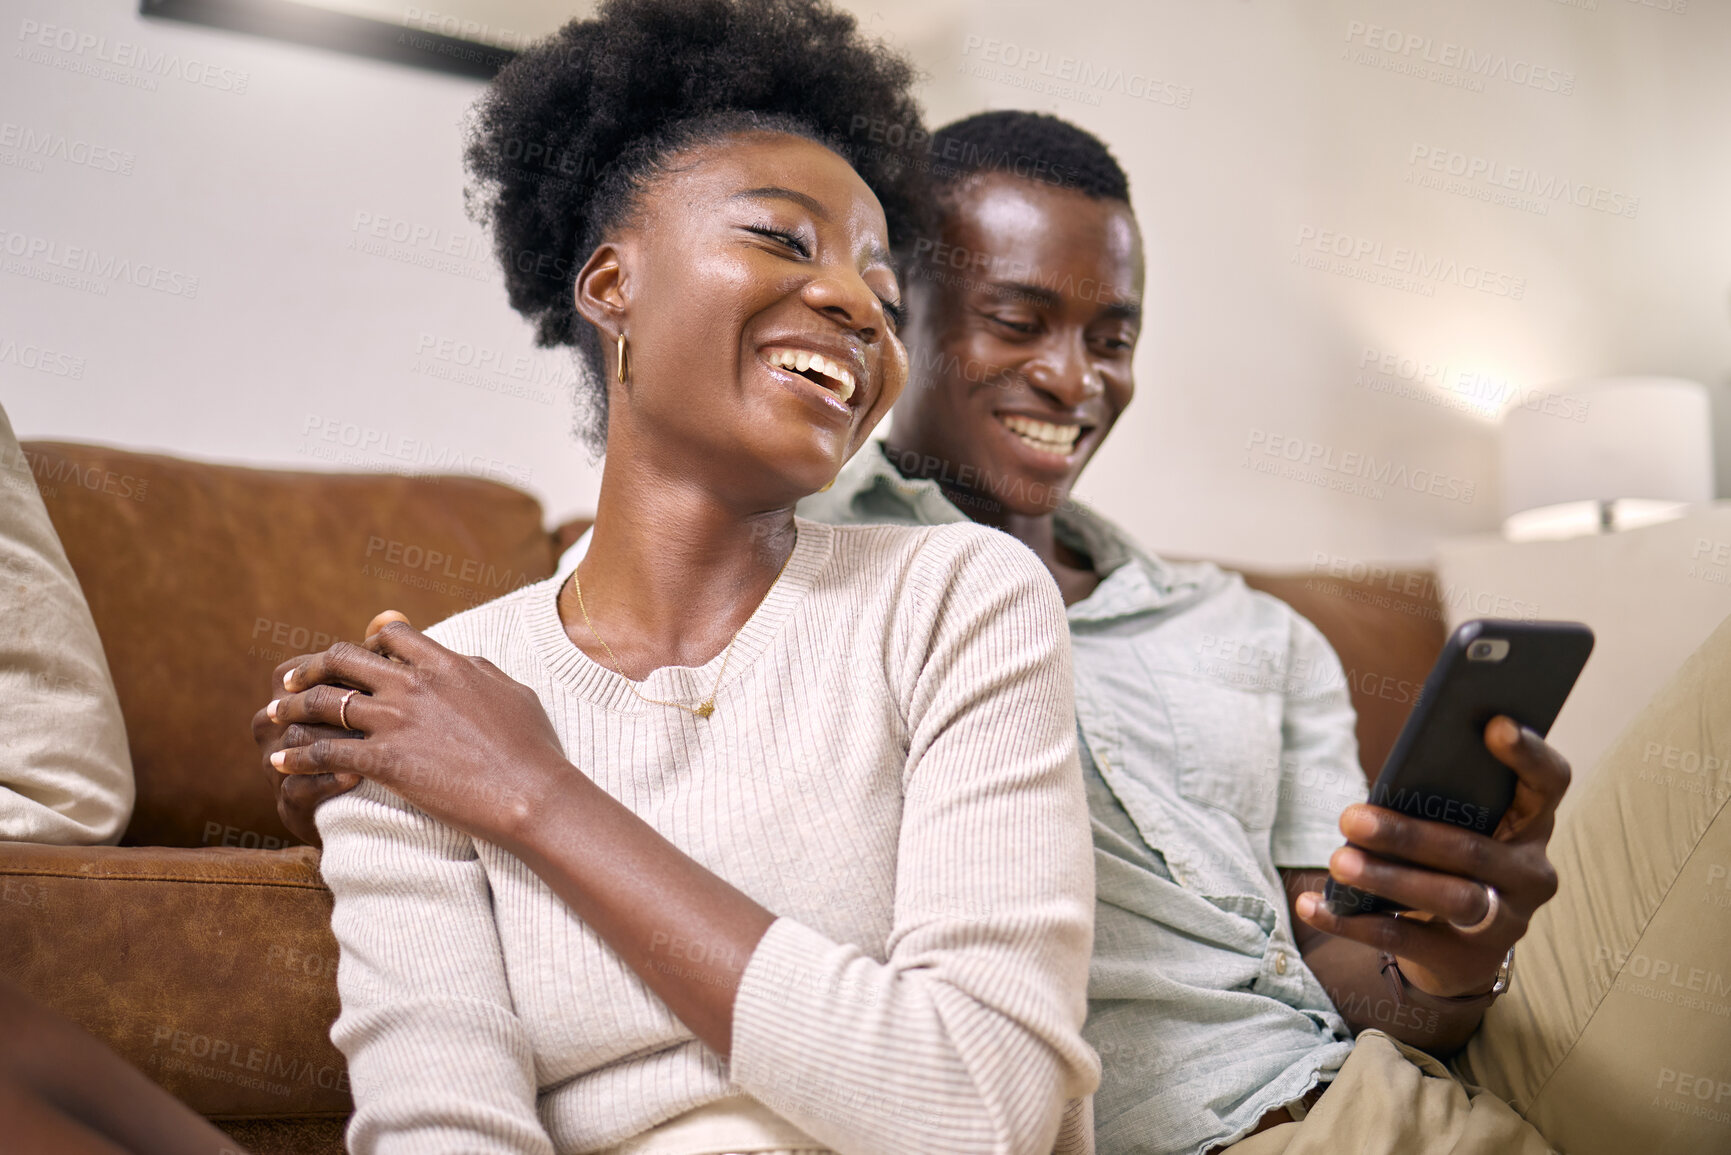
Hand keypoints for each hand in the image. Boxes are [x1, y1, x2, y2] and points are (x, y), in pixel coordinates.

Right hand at [250, 613, 409, 845]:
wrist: (375, 812)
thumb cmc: (377, 744)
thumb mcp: (380, 699)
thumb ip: (381, 658)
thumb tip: (391, 614)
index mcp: (293, 700)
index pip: (291, 671)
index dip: (328, 667)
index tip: (374, 667)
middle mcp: (275, 731)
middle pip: (289, 703)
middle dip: (331, 700)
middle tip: (371, 699)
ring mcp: (277, 769)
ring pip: (292, 741)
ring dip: (332, 738)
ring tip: (367, 738)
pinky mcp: (289, 807)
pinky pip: (297, 790)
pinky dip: (327, 781)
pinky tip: (357, 774)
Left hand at [265, 616, 570, 848]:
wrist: (531, 792)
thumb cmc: (533, 749)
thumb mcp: (512, 692)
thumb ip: (480, 670)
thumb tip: (463, 661)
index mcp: (446, 663)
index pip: (391, 634)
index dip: (368, 640)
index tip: (356, 655)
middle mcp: (413, 684)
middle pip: (345, 658)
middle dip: (313, 666)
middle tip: (292, 678)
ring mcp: (396, 721)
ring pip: (323, 701)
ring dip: (290, 705)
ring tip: (272, 714)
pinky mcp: (384, 760)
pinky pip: (324, 751)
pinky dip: (296, 755)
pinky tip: (280, 761)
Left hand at [1294, 716, 1569, 997]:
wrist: (1457, 948)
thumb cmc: (1446, 859)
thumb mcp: (1453, 825)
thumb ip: (1438, 800)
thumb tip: (1386, 785)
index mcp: (1531, 822)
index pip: (1548, 783)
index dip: (1528, 754)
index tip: (1495, 724)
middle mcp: (1531, 872)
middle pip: (1474, 850)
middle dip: (1408, 834)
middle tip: (1350, 818)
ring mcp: (1508, 920)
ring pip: (1450, 897)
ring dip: (1387, 878)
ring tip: (1338, 862)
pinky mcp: (1468, 960)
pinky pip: (1405, 938)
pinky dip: (1351, 921)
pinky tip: (1312, 905)